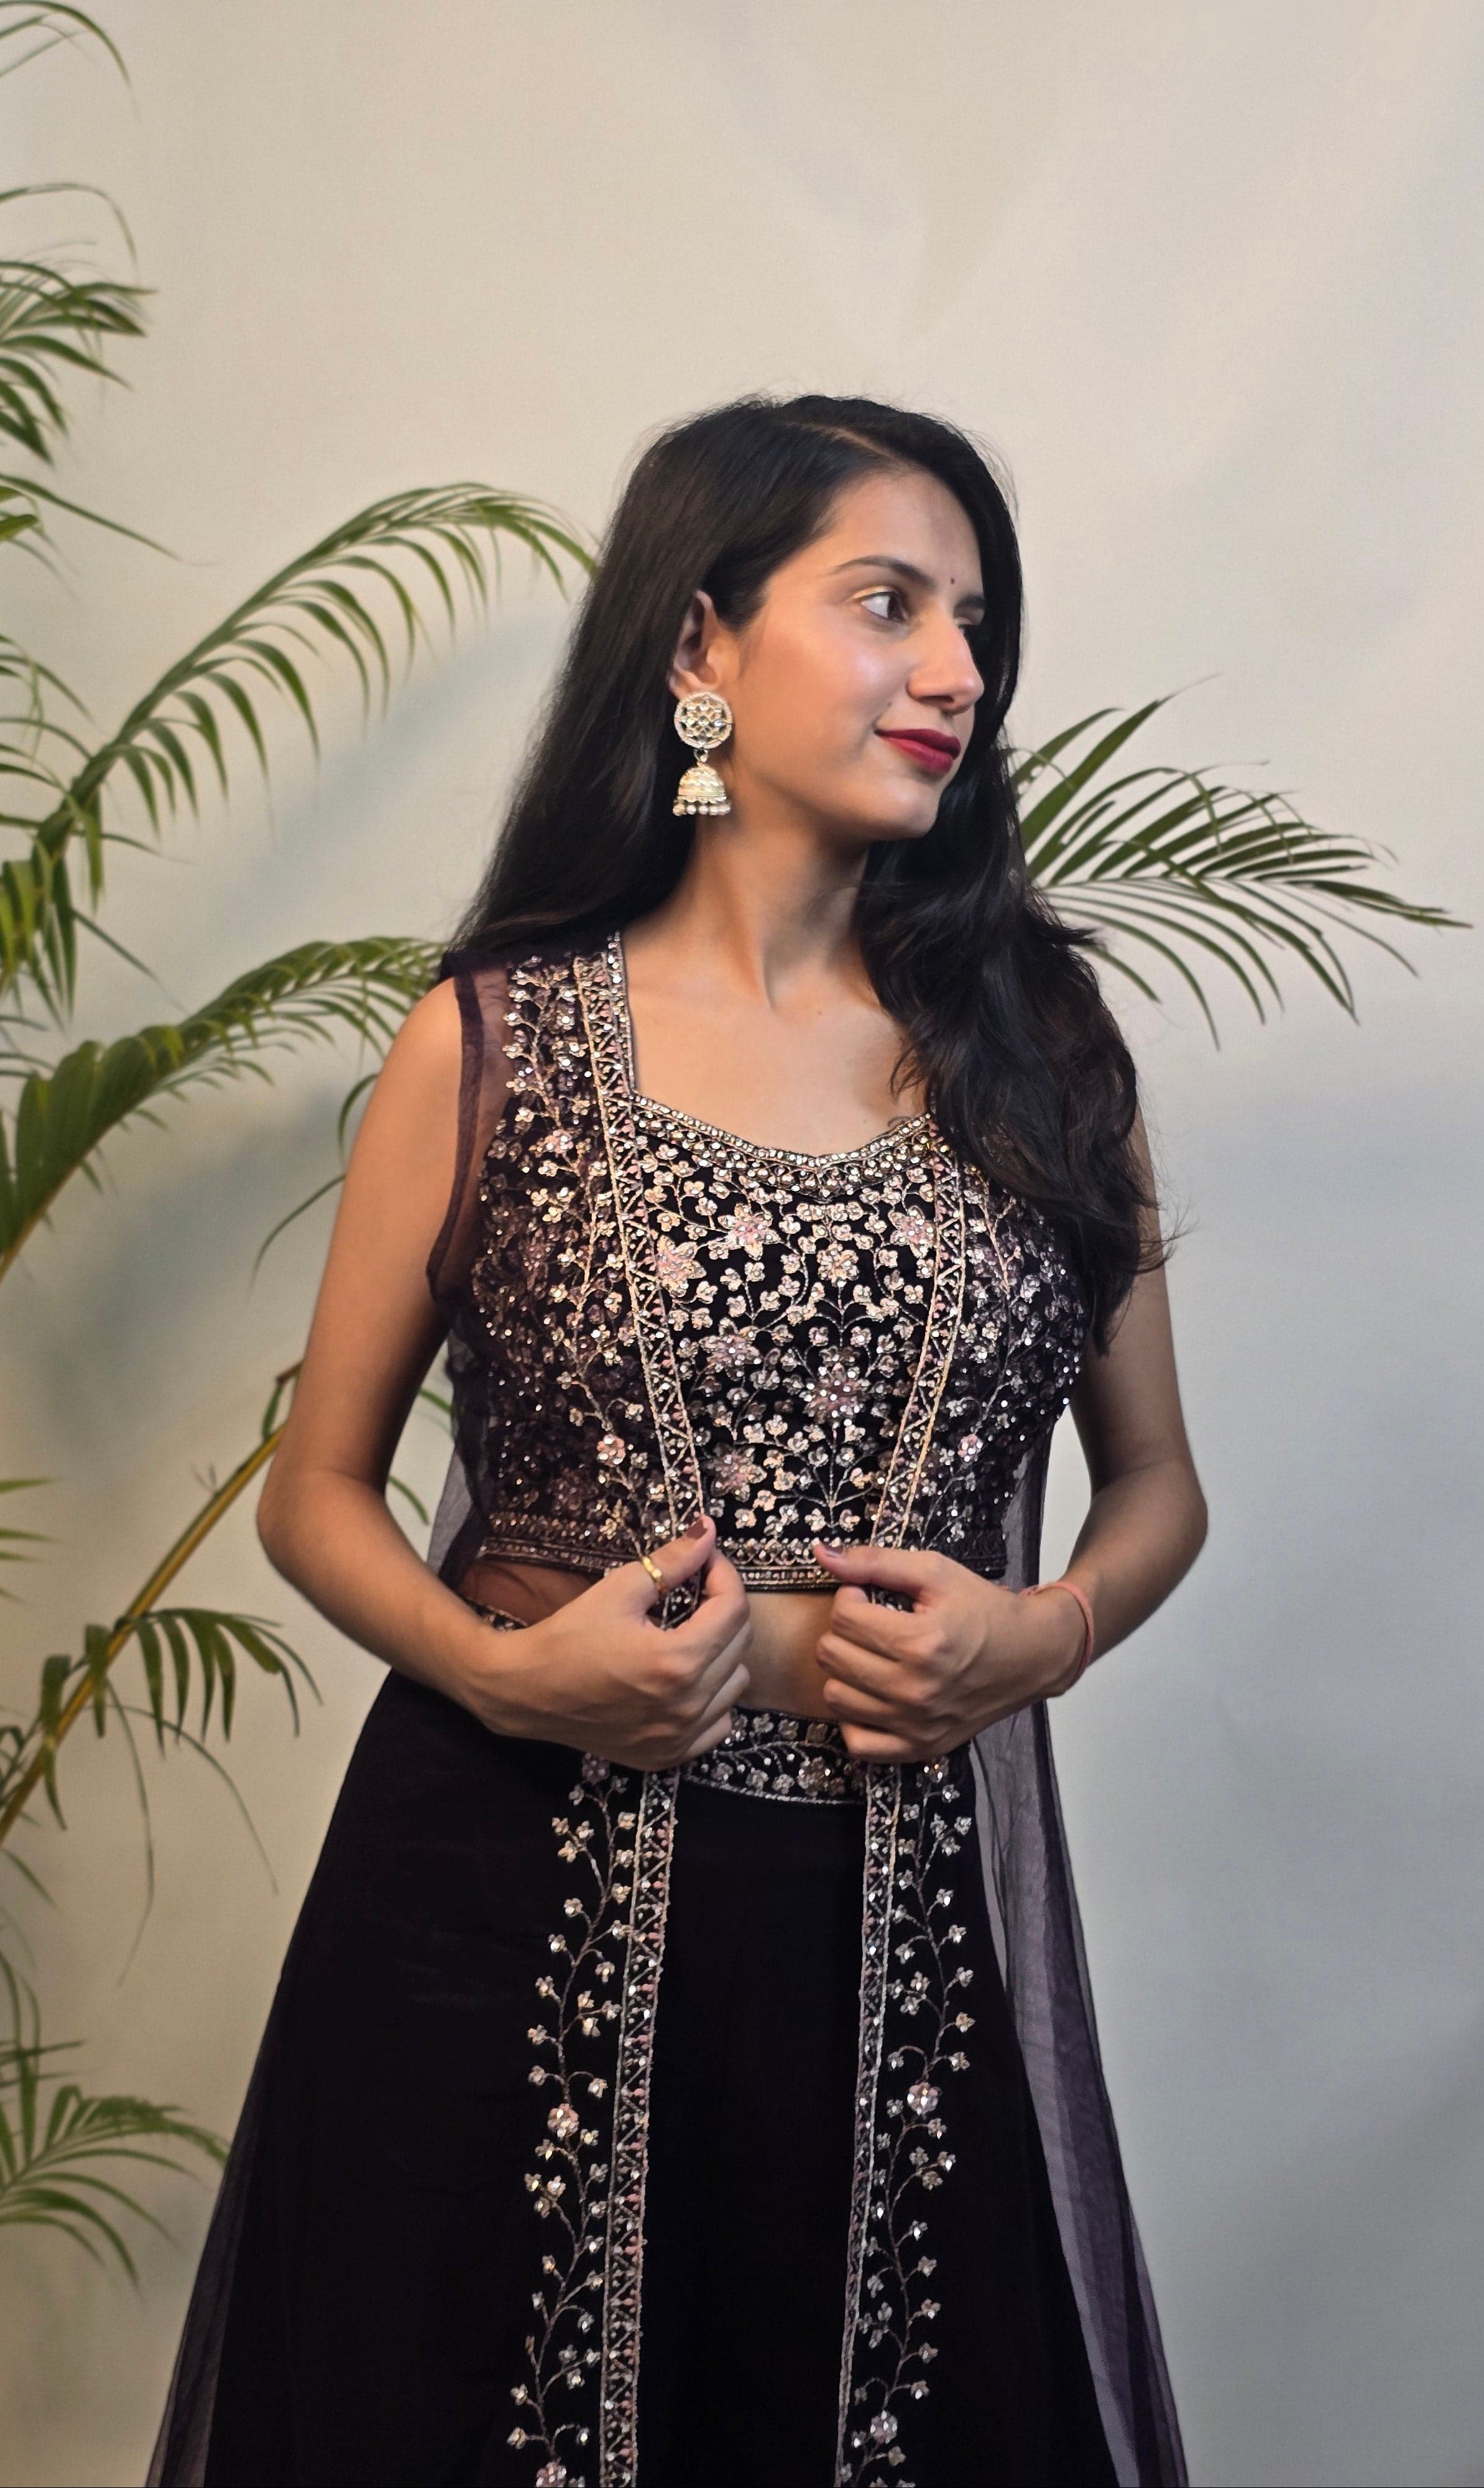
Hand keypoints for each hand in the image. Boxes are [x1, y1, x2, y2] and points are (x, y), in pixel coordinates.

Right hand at [463, 1515, 751, 1767]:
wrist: (527, 1692)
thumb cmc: (569, 1635)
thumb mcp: (619, 1589)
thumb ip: (672, 1561)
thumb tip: (709, 1532)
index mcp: (676, 1661)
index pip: (733, 1609)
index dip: (725, 1575)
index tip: (707, 1562)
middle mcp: (686, 1705)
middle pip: (740, 1645)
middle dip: (724, 1609)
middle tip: (697, 1593)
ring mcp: (680, 1737)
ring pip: (735, 1685)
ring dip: (722, 1654)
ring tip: (690, 1638)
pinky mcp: (669, 1756)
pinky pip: (718, 1723)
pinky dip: (712, 1699)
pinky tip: (684, 1682)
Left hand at [811, 1541, 1086, 1761]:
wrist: (1031, 1656)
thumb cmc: (984, 1610)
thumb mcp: (935, 1572)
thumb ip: (876, 1562)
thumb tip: (823, 1555)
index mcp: (921, 1642)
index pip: (843, 1617)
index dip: (849, 1597)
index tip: (868, 1595)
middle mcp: (916, 1690)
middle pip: (832, 1656)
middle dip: (843, 1631)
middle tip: (870, 1623)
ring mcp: (916, 1725)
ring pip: (835, 1697)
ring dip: (844, 1671)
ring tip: (871, 1655)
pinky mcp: (920, 1748)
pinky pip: (858, 1743)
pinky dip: (855, 1718)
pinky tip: (871, 1694)